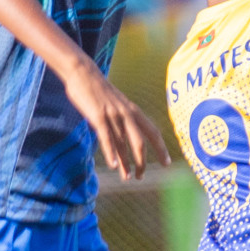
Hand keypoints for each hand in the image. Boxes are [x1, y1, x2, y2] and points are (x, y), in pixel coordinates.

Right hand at [63, 63, 170, 179]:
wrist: (82, 72)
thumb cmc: (98, 91)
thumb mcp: (116, 105)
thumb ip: (121, 121)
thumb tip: (122, 140)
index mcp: (133, 111)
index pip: (153, 133)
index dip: (161, 149)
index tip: (167, 164)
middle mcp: (127, 114)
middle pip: (141, 142)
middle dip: (142, 162)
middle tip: (141, 177)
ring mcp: (113, 115)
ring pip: (123, 143)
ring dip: (126, 163)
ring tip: (128, 177)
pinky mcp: (98, 116)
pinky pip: (107, 137)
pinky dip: (111, 152)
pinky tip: (112, 165)